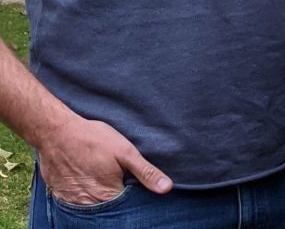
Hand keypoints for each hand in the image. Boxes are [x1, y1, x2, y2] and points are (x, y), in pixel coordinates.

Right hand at [38, 114, 171, 204]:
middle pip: (109, 212)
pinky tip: (88, 183)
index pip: (126, 210)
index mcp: (108, 195)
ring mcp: (73, 202)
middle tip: (116, 181)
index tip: (135, 190)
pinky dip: (84, 198)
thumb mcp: (125, 152)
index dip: (133, 201)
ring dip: (100, 201)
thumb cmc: (94, 139)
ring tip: (102, 182)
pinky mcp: (61, 197)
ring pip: (93, 209)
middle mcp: (89, 205)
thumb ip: (145, 172)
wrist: (57, 133)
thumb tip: (167, 188)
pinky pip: (76, 205)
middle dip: (117, 203)